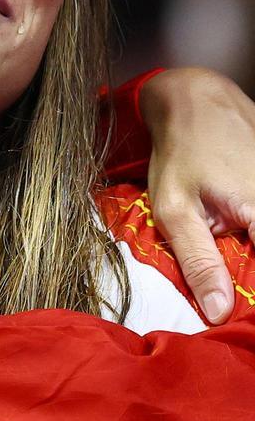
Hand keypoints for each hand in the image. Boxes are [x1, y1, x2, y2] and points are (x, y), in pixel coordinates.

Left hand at [142, 67, 254, 322]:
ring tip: (237, 260)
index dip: (252, 299)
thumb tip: (218, 313)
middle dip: (250, 276)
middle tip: (238, 292)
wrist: (198, 100)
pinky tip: (242, 240)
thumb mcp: (174, 208)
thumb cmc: (180, 153)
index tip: (243, 320)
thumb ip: (197, 260)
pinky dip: (254, 238)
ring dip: (251, 258)